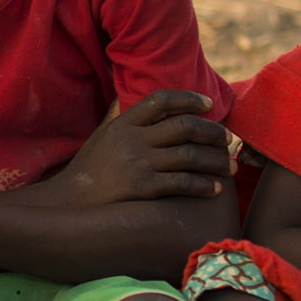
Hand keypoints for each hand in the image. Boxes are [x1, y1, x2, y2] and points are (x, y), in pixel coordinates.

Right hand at [46, 90, 232, 205]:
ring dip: (215, 160)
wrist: (70, 203)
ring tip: (230, 166)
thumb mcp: (101, 135)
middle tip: (228, 139)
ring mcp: (137, 163)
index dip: (189, 98)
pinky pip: (182, 183)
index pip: (162, 99)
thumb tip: (129, 96)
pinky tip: (214, 188)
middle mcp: (132, 139)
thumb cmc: (89, 169)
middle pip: (184, 126)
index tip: (209, 103)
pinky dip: (203, 185)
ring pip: (189, 155)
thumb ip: (119, 115)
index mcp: (124, 123)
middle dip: (213, 132)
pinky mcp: (142, 188)